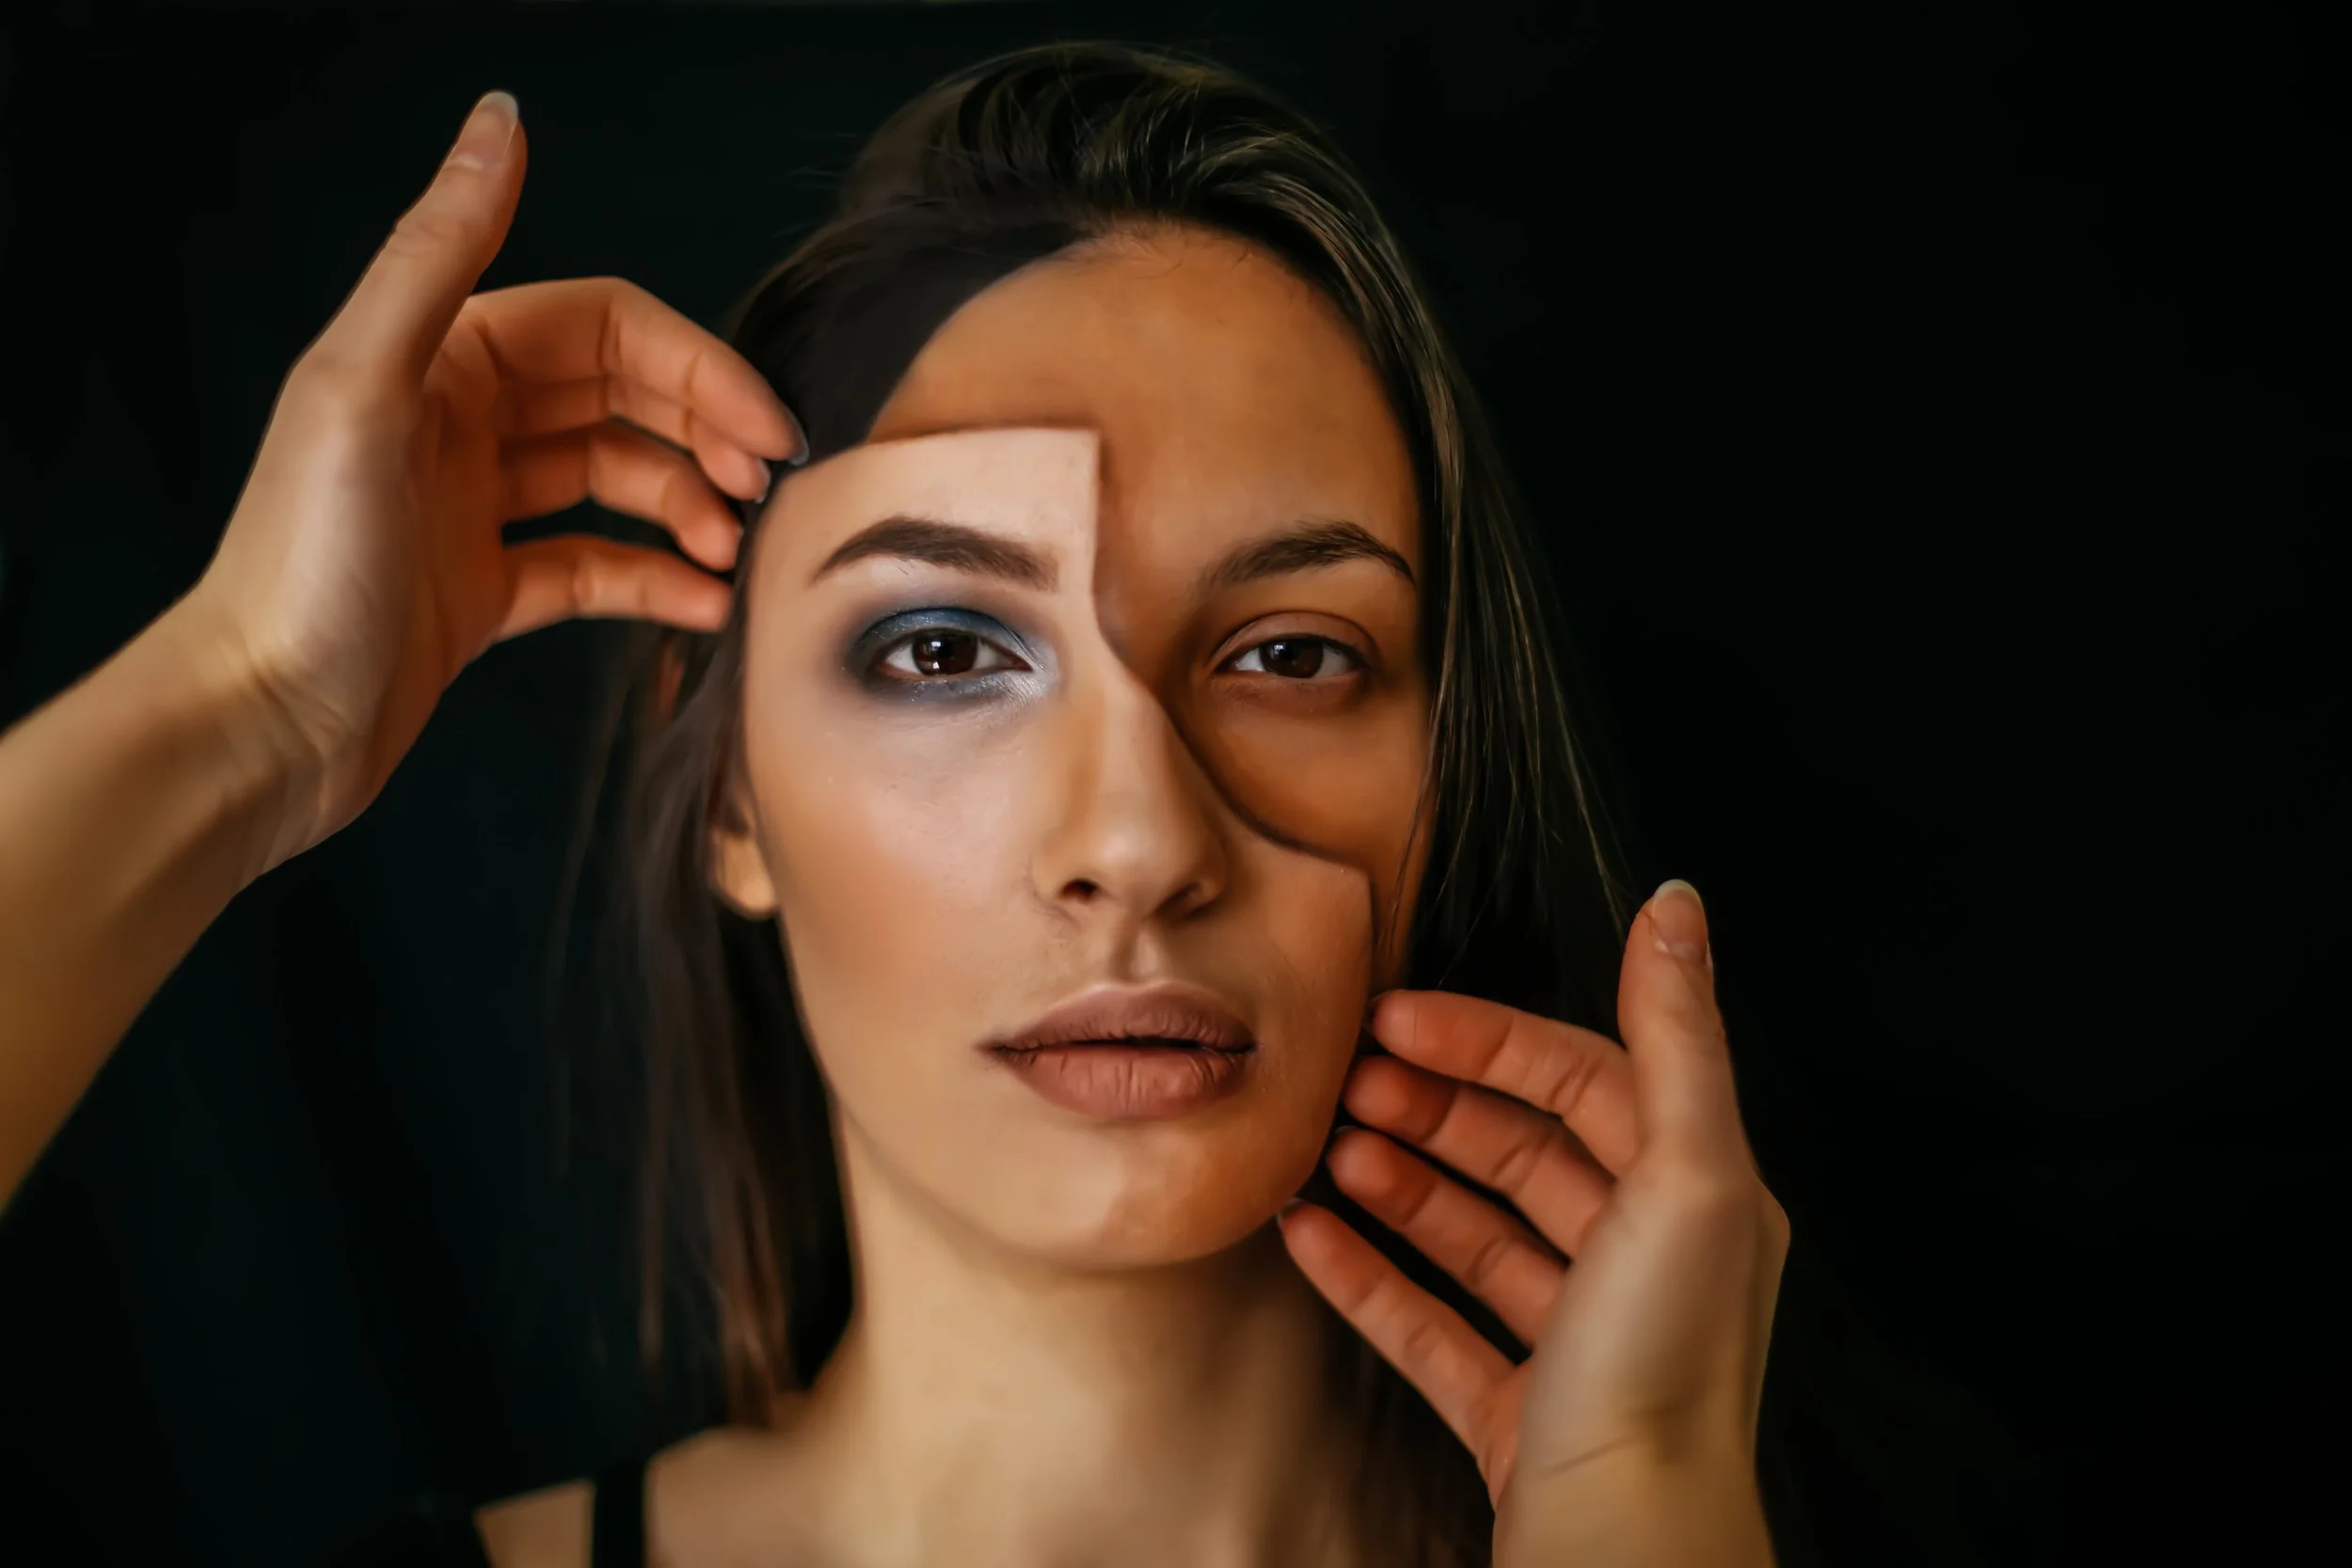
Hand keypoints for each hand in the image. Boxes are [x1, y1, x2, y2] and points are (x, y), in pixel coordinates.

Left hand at [178, 90, 804, 876]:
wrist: (258, 724)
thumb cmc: (299, 562)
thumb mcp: (365, 384)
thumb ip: (439, 248)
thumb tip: (501, 121)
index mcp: (437, 357)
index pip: (604, 328)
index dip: (695, 366)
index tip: (765, 427)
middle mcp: (460, 421)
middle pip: (623, 397)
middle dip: (705, 433)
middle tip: (767, 487)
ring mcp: (476, 509)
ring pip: (618, 480)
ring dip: (687, 508)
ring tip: (730, 553)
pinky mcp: (486, 592)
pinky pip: (595, 566)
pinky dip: (654, 581)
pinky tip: (700, 607)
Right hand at [1279, 880, 1788, 1565]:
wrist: (1625, 1545)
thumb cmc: (1663, 1364)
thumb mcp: (1688, 1175)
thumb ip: (1677, 1035)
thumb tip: (1677, 902)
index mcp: (1695, 1198)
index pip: (1585, 1078)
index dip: (1492, 1040)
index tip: (1398, 1016)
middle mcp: (1643, 1265)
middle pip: (1526, 1152)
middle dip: (1436, 1106)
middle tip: (1348, 1079)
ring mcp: (1572, 1343)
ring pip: (1476, 1234)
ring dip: (1399, 1181)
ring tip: (1326, 1146)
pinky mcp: (1511, 1412)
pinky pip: (1430, 1326)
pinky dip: (1369, 1276)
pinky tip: (1309, 1236)